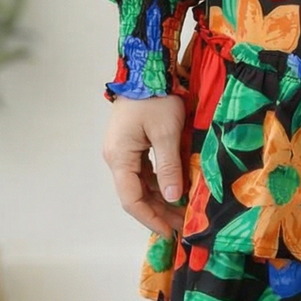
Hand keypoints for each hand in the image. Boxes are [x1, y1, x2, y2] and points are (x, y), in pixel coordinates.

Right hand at [102, 93, 187, 238]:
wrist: (146, 67)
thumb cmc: (156, 97)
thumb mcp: (167, 132)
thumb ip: (169, 166)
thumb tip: (173, 197)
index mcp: (120, 157)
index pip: (131, 199)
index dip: (150, 218)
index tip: (169, 232)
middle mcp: (117, 158)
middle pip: (135, 194)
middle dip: (158, 212)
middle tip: (183, 226)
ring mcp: (123, 151)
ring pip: (140, 184)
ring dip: (159, 199)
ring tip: (182, 213)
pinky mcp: (131, 144)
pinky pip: (143, 171)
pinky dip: (158, 183)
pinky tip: (175, 190)